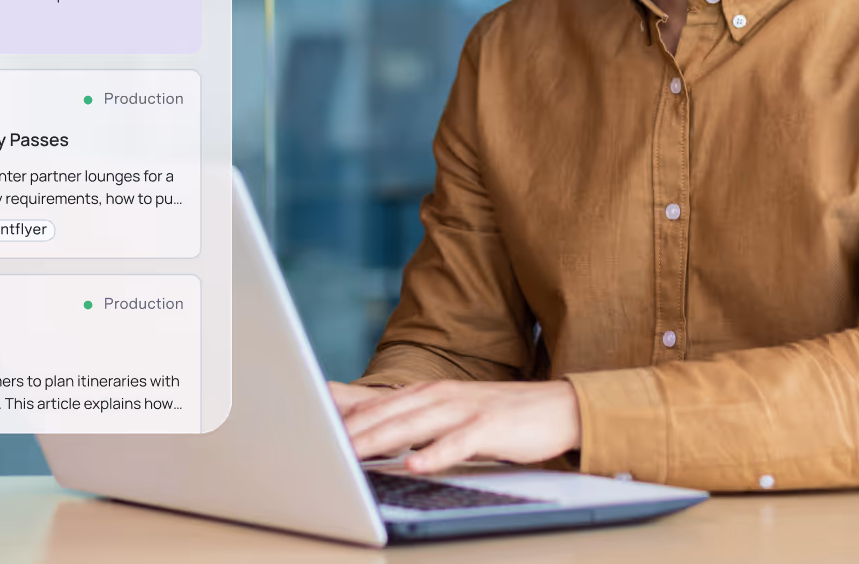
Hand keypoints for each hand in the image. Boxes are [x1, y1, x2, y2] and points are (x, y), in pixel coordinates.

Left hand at [335, 380, 581, 474]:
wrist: (554, 408)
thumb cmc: (492, 415)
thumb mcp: (444, 411)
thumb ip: (403, 415)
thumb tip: (361, 420)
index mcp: (424, 393)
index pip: (374, 403)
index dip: (339, 414)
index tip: (303, 422)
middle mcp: (438, 396)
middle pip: (386, 413)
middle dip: (350, 430)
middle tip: (317, 445)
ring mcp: (463, 409)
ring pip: (413, 424)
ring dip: (380, 439)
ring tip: (351, 453)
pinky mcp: (488, 427)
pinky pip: (457, 442)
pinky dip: (435, 452)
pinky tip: (416, 463)